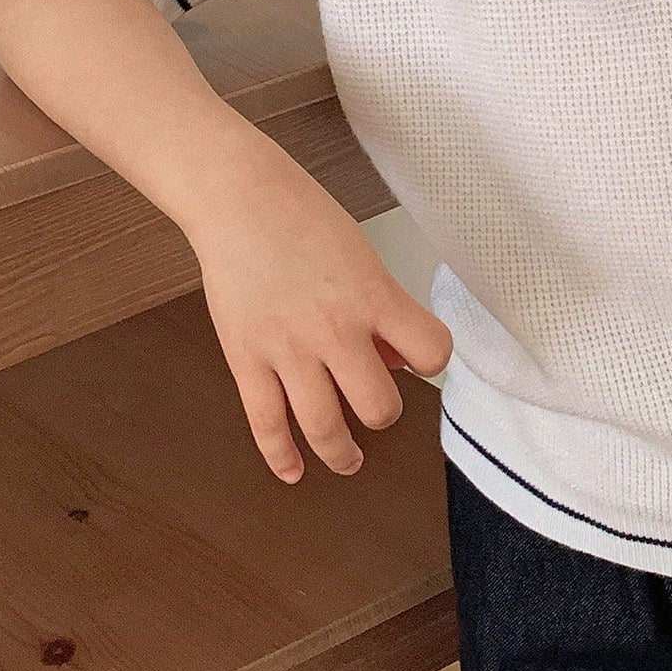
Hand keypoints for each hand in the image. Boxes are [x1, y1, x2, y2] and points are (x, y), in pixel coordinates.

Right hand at [185, 151, 454, 482]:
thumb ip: (380, 307)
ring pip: (326, 429)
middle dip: (382, 412)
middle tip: (375, 407)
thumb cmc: (303, 216)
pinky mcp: (246, 360)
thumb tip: (391, 358)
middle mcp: (336, 330)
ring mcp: (288, 350)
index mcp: (374, 296)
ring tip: (348, 459)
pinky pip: (267, 425)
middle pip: (379, 407)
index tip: (422, 361)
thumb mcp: (361, 254)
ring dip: (343, 454)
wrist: (239, 199)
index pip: (431, 352)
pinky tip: (294, 471)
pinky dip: (282, 457)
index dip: (432, 360)